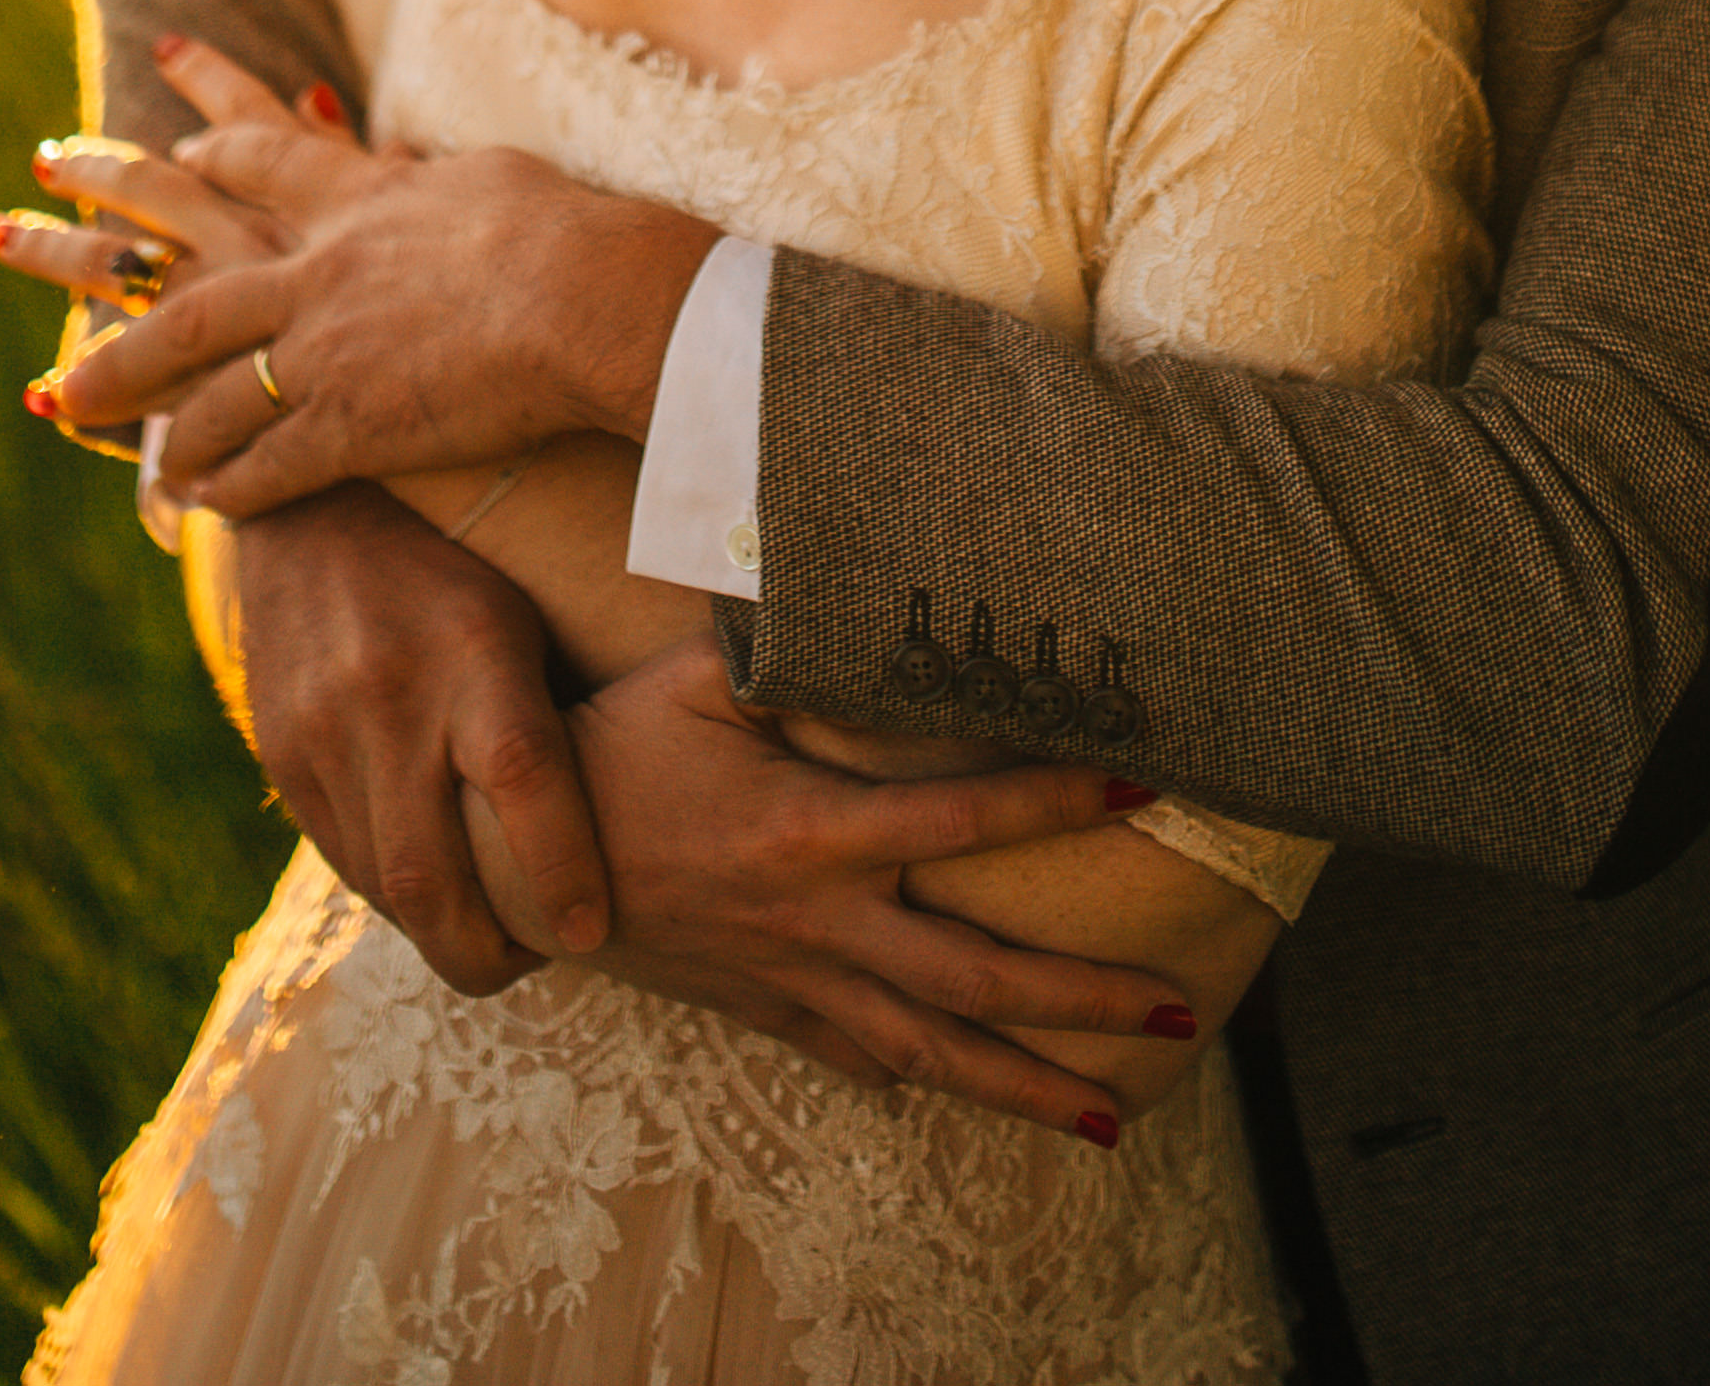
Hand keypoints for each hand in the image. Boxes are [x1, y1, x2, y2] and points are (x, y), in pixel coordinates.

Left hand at [36, 40, 717, 518]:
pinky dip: (219, 485)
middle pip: (178, 257)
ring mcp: (322, 349)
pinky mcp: (346, 427)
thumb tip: (416, 159)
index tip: (171, 129)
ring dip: (132, 400)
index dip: (213, 140)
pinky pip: (261, 466)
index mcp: (363, 198)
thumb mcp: (495, 180)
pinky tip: (186, 504)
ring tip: (72, 403)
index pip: (266, 159)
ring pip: (198, 382)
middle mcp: (319, 266)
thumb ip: (438, 176)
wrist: (591, 302)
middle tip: (13, 230)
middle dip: (88, 248)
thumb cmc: (571, 236)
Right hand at [188, 487, 613, 994]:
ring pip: (385, 885)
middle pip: (432, 870)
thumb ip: (560, 709)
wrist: (309, 515)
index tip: (594, 930)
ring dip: (444, 931)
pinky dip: (397, 895)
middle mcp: (388, 694)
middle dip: (489, 953)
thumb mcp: (519, 611)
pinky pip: (345, 861)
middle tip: (542, 958)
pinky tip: (437, 887)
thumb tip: (658, 802)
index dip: (559, 867)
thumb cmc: (453, 571)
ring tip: (498, 935)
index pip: (521, 773)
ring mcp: (321, 733)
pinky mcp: (281, 759)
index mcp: (470, 647)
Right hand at [568, 637, 1181, 1141]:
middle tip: (1184, 1009)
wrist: (525, 858)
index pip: (963, 817)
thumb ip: (795, 642)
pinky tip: (978, 1097)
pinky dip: (924, 1080)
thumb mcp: (703, 675)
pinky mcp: (768, 1010)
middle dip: (1085, 998)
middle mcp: (820, 919)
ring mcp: (797, 979)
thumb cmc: (617, 745)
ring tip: (1112, 1117)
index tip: (1145, 784)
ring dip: (1027, 1085)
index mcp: (815, 829)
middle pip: (978, 974)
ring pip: (934, 1047)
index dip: (1057, 800)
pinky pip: (860, 1058)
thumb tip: (878, 591)